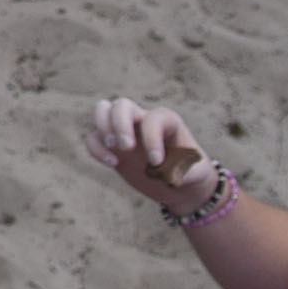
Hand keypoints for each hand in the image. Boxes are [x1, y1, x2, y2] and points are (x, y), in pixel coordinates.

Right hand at [85, 97, 215, 208]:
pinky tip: (113, 164)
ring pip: (103, 109)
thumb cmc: (190, 172)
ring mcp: (126, 130)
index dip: (151, 138)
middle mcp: (143, 120)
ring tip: (114, 147)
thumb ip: (178, 167)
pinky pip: (93, 137)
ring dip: (103, 126)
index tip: (156, 162)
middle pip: (122, 105)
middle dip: (120, 125)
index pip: (152, 119)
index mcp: (166, 120)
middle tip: (127, 148)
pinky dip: (96, 149)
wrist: (180, 183)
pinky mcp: (113, 146)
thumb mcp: (194, 171)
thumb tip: (154, 166)